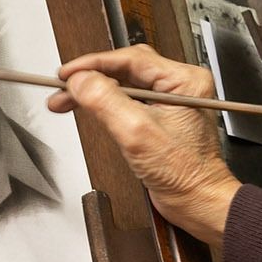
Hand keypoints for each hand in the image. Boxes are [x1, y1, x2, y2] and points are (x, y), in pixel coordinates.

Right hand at [48, 45, 240, 244]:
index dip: (93, 64)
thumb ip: (106, 101)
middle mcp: (179, 86)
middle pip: (124, 68)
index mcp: (184, 80)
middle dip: (90, 77)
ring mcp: (170, 101)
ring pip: (122, 84)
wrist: (198, 202)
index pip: (129, 59)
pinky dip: (104, 104)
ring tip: (66, 100)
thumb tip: (81, 80)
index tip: (67, 73)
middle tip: (62, 87)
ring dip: (94, 91)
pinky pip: (127, 100)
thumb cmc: (185, 174)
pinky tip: (88, 107)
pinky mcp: (160, 117)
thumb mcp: (137, 133)